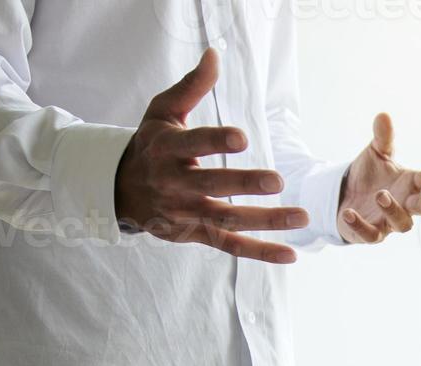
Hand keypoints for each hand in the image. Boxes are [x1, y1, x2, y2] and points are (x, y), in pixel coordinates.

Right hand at [114, 49, 304, 263]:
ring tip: (301, 217)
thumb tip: (215, 55)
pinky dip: (260, 252)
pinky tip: (289, 254)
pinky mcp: (195, 234)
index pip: (193, 145)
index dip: (216, 141)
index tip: (242, 138)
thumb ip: (191, 86)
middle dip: (244, 184)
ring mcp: (186, 212)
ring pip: (227, 219)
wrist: (120, 188)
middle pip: (212, 185)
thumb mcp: (162, 112)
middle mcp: (175, 183)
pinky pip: (230, 246)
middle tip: (277, 180)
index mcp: (167, 149)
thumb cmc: (150, 144)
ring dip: (266, 220)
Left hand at [338, 113, 420, 243]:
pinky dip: (360, 225)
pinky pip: (370, 235)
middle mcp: (406, 205)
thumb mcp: (376, 154)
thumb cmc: (370, 176)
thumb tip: (383, 115)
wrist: (347, 196)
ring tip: (380, 194)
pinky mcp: (372, 233)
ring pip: (402, 224)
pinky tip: (348, 212)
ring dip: (393, 210)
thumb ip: (383, 138)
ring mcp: (390, 222)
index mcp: (411, 184)